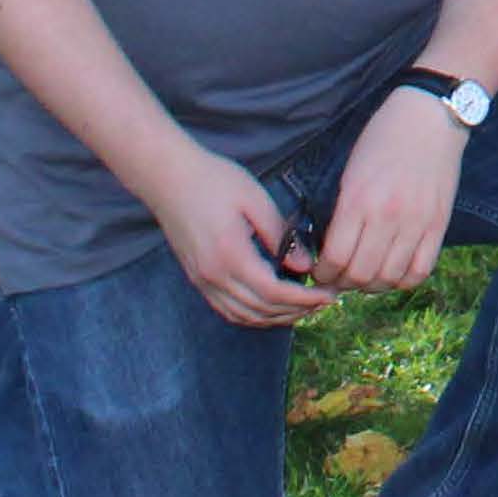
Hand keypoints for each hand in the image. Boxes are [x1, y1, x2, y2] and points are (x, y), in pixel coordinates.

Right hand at [156, 149, 330, 328]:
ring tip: (304, 308)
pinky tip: (271, 307)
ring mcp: (202, 280)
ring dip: (275, 318)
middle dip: (296, 311)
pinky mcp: (197, 278)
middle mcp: (213, 276)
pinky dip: (252, 315)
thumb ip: (280, 236)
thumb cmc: (214, 181)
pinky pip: (226, 308)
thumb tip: (305, 266)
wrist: (168, 178)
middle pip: (260, 309)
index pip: (274, 292)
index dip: (305, 299)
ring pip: (242, 315)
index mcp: (231, 255)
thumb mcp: (255, 200)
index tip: (329, 295)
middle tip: (324, 302)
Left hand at [314, 87, 467, 293]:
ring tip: (367, 275)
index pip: (335, 259)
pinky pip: (421, 270)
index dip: (322, 274)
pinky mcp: (439, 224)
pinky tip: (394, 270)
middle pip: (361, 275)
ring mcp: (417, 221)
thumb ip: (342, 212)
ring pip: (389, 278)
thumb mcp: (350, 173)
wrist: (429, 117)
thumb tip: (331, 251)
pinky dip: (404, 279)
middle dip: (344, 283)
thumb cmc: (382, 139)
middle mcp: (388, 216)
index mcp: (359, 201)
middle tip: (341, 277)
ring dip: (372, 285)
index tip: (321, 272)